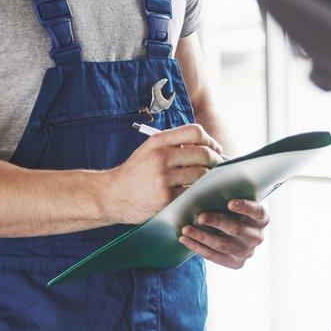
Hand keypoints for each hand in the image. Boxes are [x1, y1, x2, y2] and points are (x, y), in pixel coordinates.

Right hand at [105, 124, 223, 223]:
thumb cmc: (136, 173)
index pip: (195, 132)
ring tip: (205, 180)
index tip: (215, 149)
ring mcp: (164, 178)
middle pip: (203, 153)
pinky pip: (193, 192)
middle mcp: (161, 157)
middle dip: (216, 160)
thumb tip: (208, 146)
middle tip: (217, 166)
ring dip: (208, 178)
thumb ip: (174, 145)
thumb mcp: (149, 150)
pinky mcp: (166, 198)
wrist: (112, 195)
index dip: (210, 141)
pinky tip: (196, 192)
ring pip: (202, 174)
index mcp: (158, 142)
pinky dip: (198, 192)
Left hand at [179, 199, 268, 268]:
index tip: (230, 203)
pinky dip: (198, 248)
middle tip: (200, 217)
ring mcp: (248, 252)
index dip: (245, 208)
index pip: (258, 212)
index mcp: (262, 219)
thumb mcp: (232, 201)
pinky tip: (185, 240)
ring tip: (186, 229)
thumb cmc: (228, 211)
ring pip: (223, 245)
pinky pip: (215, 257)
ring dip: (202, 237)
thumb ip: (225, 195)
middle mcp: (258, 237)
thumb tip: (204, 183)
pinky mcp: (236, 263)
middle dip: (217, 222)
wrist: (229, 232)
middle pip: (237, 230)